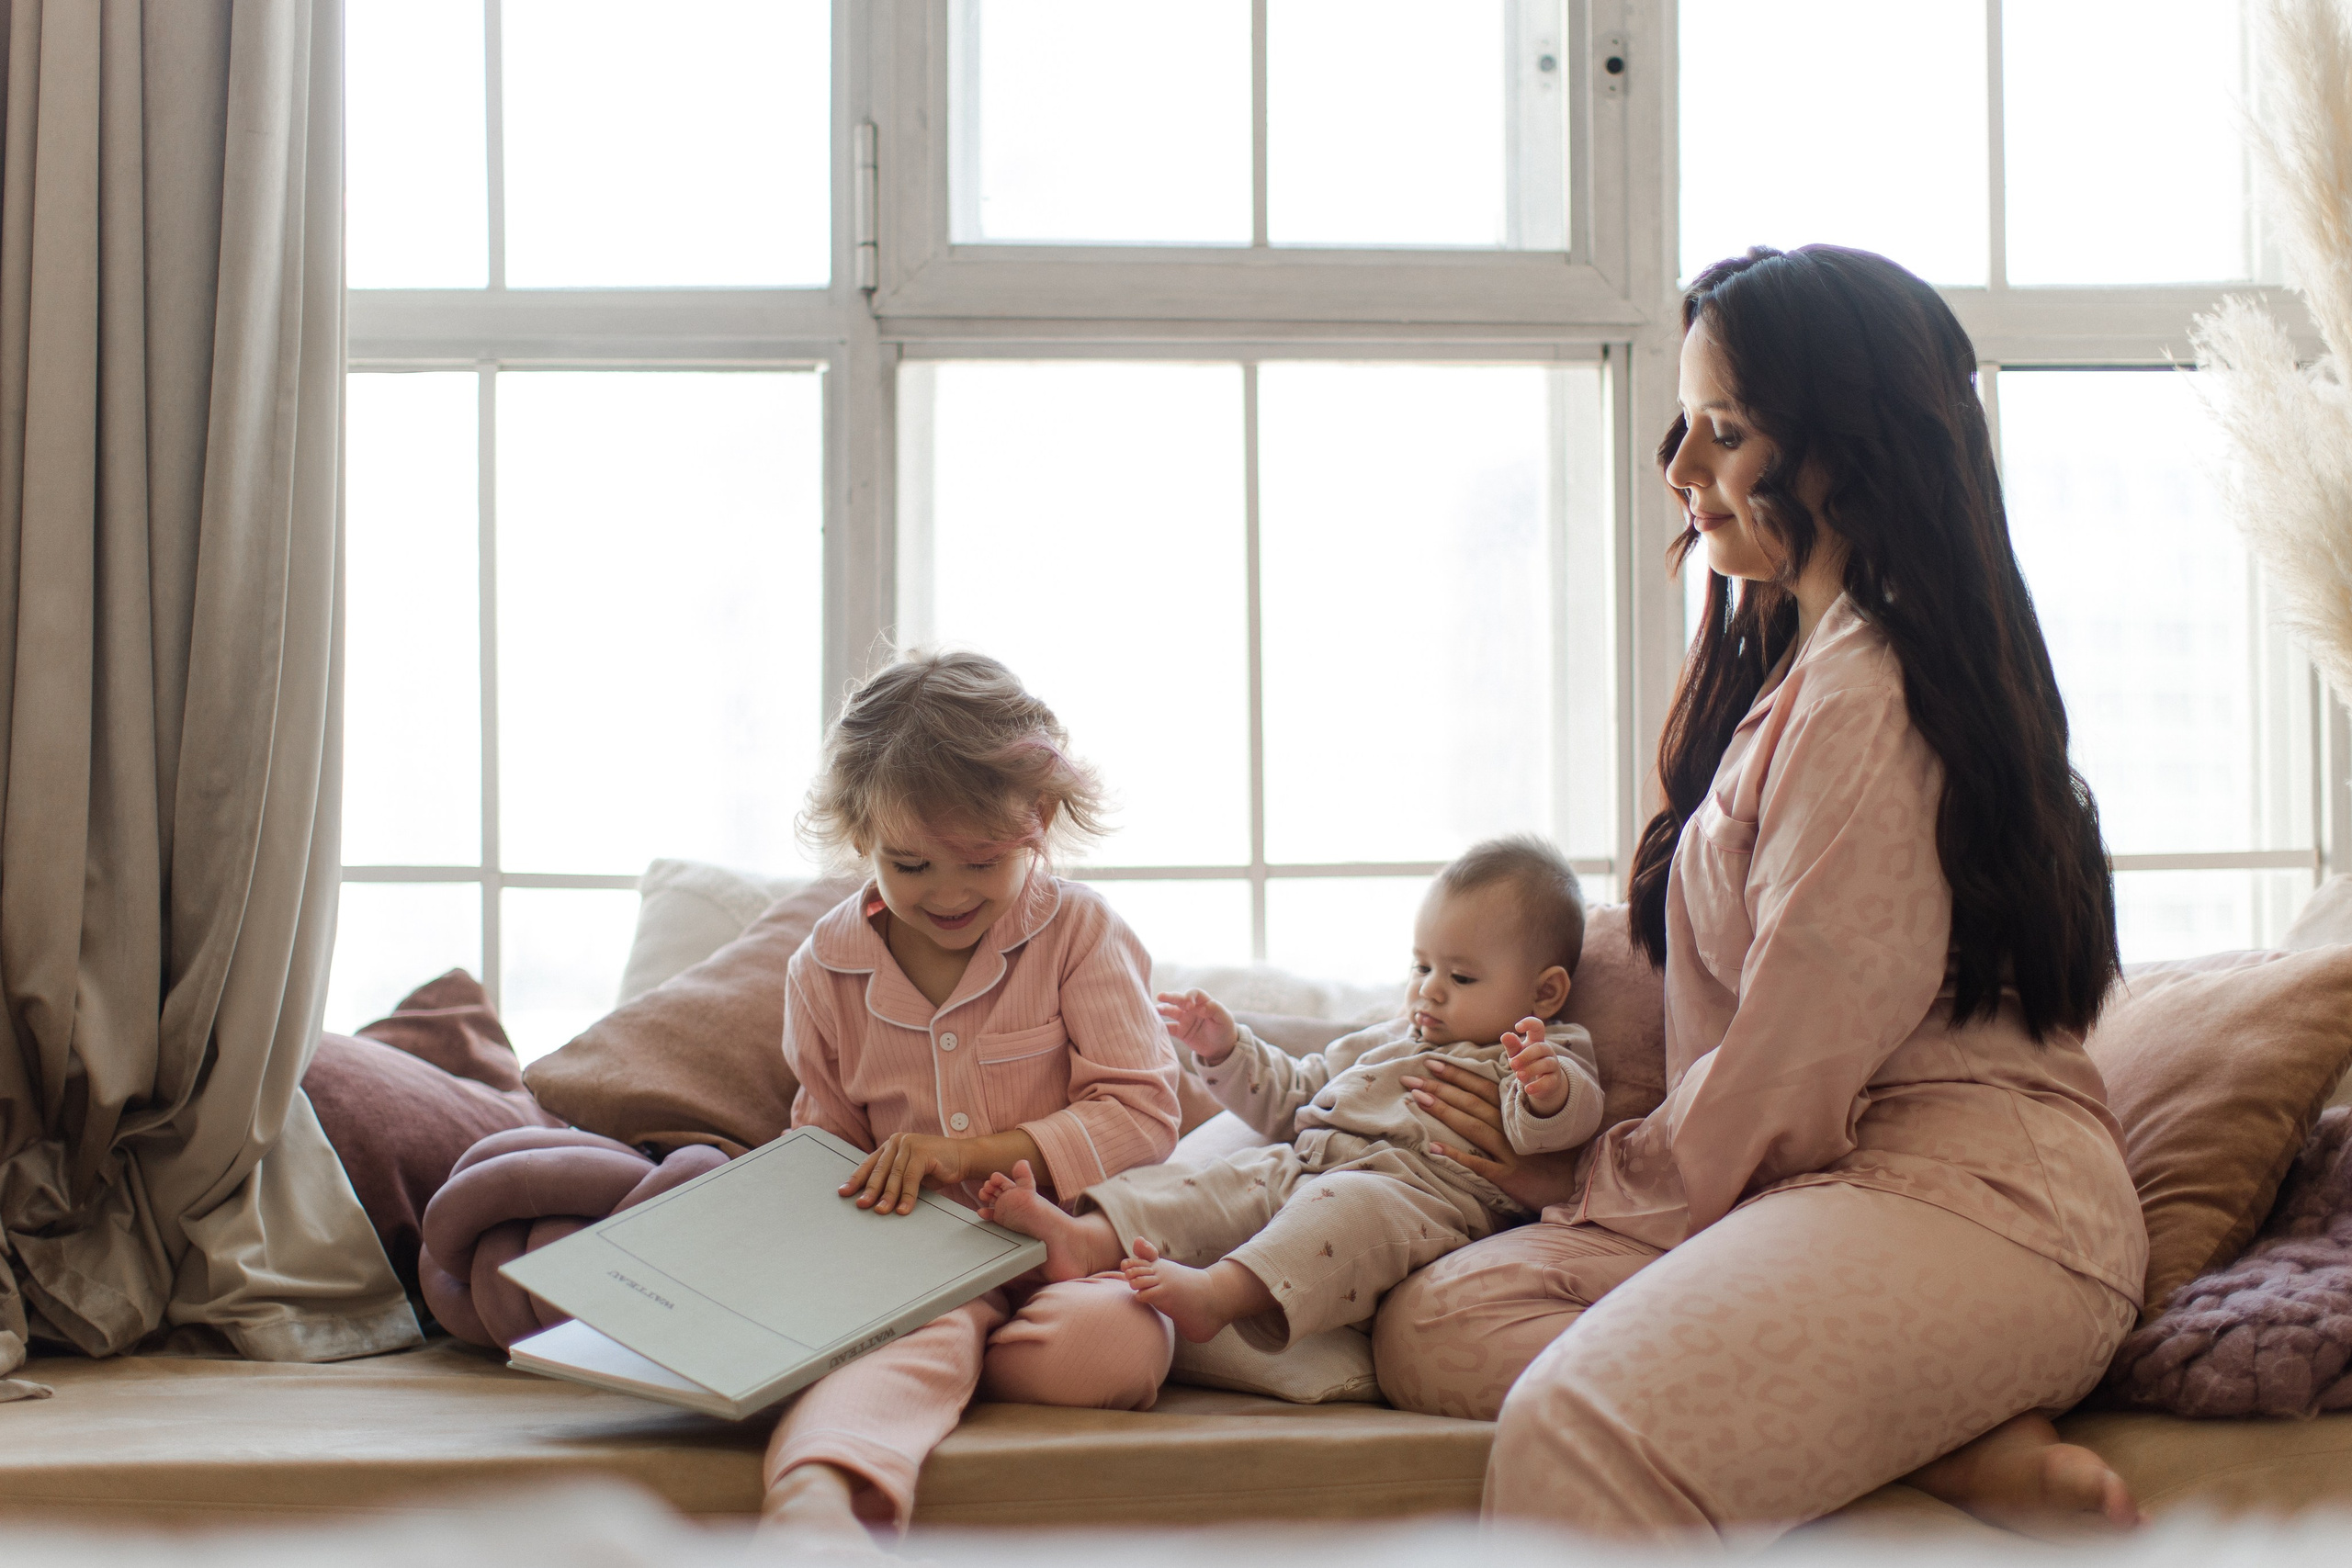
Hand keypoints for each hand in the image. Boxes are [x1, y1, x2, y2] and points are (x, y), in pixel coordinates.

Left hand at [842, 1132, 972, 1215]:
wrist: (964, 1157)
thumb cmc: (935, 1168)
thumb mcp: (910, 1173)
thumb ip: (894, 1179)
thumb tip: (873, 1200)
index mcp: (891, 1146)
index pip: (870, 1164)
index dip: (856, 1180)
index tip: (844, 1193)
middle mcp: (897, 1142)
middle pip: (879, 1170)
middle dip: (869, 1190)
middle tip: (861, 1205)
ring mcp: (909, 1144)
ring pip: (894, 1175)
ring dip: (888, 1196)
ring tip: (882, 1212)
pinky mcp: (922, 1151)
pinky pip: (911, 1178)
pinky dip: (907, 1195)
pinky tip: (903, 1209)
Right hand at [1156, 989, 1238, 1065]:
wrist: (1221, 1047)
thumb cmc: (1224, 1028)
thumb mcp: (1224, 1018)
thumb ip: (1214, 1010)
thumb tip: (1200, 1008)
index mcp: (1203, 1002)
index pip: (1194, 993)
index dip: (1190, 996)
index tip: (1190, 1005)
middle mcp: (1191, 1008)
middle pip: (1179, 999)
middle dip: (1170, 997)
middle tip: (1160, 996)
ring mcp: (1184, 1019)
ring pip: (1171, 1012)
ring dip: (1162, 1010)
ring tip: (1155, 1010)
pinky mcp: (1180, 1032)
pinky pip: (1169, 1028)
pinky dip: (1161, 1027)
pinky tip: (1155, 1026)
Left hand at [1405, 1058, 1582, 1210]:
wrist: (1577, 1185)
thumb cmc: (1554, 1155)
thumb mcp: (1535, 1128)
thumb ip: (1511, 1111)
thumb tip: (1484, 1094)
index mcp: (1515, 1114)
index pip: (1482, 1087)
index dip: (1456, 1074)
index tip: (1430, 1062)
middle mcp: (1511, 1128)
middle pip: (1471, 1103)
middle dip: (1439, 1088)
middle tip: (1409, 1079)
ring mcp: (1510, 1152)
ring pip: (1472, 1126)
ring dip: (1443, 1111)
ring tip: (1417, 1099)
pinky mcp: (1508, 1176)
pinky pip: (1479, 1164)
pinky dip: (1456, 1155)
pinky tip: (1433, 1148)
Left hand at [1505, 1016, 1569, 1115]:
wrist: (1541, 1083)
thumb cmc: (1526, 1063)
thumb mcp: (1516, 1054)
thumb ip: (1512, 1045)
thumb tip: (1505, 1035)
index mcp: (1536, 1040)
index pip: (1537, 1026)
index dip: (1529, 1023)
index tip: (1517, 1027)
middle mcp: (1547, 1050)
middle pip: (1540, 1048)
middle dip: (1525, 1055)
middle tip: (1512, 1063)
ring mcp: (1553, 1065)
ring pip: (1546, 1064)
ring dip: (1531, 1069)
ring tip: (1518, 1075)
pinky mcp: (1554, 1080)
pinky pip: (1548, 1081)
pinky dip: (1537, 1086)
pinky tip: (1528, 1089)